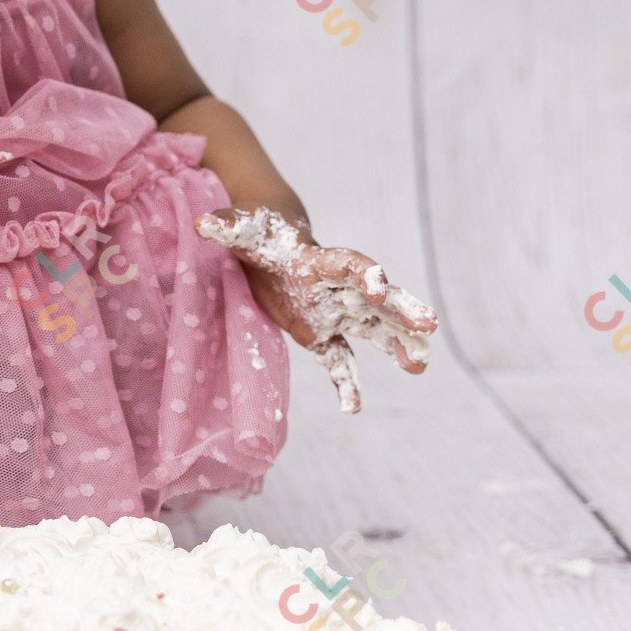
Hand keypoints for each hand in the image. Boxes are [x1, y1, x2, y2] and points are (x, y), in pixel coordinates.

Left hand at [195, 206, 437, 413]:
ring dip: (396, 344)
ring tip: (422, 363)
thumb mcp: (244, 228)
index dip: (364, 272)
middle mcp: (334, 288)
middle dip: (401, 309)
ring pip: (371, 330)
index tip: (380, 284)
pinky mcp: (319, 333)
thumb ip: (226, 227)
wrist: (269, 241)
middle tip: (429, 325)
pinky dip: (346, 382)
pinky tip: (353, 407)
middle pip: (374, 299)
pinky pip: (339, 360)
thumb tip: (202, 224)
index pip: (348, 263)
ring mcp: (331, 312)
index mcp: (318, 259)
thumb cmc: (260, 230)